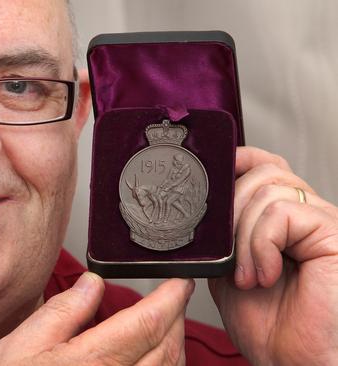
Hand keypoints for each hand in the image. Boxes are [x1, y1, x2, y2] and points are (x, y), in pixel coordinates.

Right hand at [0, 274, 193, 365]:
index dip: (170, 298)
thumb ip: (64, 311)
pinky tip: (153, 356)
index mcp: (93, 364)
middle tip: (173, 296)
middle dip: (175, 317)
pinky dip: (164, 365)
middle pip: (167, 348)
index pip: (148, 324)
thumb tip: (93, 283)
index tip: (179, 282)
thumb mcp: (23, 344)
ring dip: (173, 343)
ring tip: (166, 321)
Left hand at [209, 146, 337, 364]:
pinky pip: (282, 213)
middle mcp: (307, 215)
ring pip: (268, 190)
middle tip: (227, 255)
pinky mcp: (333, 234)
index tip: (210, 174)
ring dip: (243, 237)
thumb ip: (222, 238)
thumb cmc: (270, 326)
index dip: (239, 160)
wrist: (294, 359)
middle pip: (264, 172)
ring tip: (247, 276)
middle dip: (230, 209)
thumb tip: (199, 210)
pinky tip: (265, 275)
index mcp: (283, 220)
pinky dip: (261, 244)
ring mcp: (322, 222)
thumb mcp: (228, 272)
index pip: (266, 166)